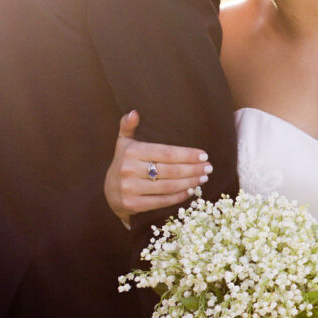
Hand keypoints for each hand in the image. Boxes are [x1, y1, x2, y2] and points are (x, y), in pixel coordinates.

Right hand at [103, 110, 213, 224]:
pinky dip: (179, 197)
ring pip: (168, 187)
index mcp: (131, 152)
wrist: (109, 191)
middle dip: (193, 169)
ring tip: (203, 178)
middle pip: (170, 170)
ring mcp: (130, 189)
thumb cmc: (124, 162)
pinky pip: (161, 201)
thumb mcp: (124, 142)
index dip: (187, 154)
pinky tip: (191, 191)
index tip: (204, 155)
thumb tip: (134, 112)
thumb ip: (128, 126)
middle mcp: (129, 170)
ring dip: (190, 183)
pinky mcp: (133, 205)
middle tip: (208, 167)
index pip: (166, 153)